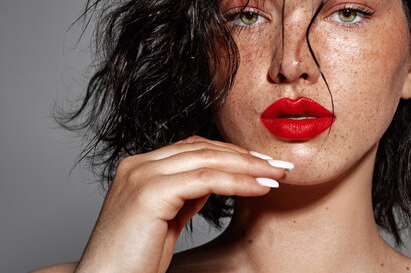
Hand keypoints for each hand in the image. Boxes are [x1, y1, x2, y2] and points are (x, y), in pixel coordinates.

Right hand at [74, 136, 291, 272]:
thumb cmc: (134, 261)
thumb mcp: (166, 220)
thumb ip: (185, 195)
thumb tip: (215, 179)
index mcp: (138, 168)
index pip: (192, 148)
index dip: (230, 153)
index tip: (260, 164)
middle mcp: (137, 165)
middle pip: (201, 148)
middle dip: (244, 156)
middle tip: (277, 166)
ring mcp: (141, 175)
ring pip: (206, 159)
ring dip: (248, 166)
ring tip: (276, 175)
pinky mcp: (148, 192)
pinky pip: (204, 180)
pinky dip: (237, 182)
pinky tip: (260, 188)